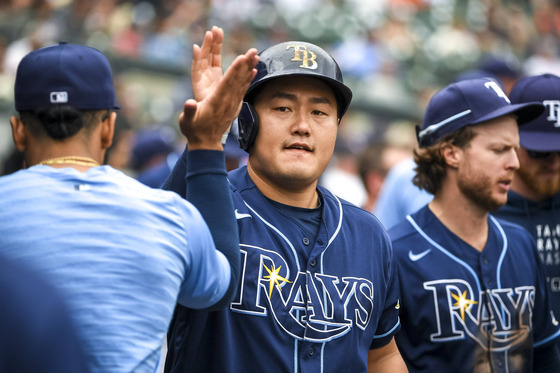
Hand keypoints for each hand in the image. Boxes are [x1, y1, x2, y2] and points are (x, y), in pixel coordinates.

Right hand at [179, 26, 258, 149]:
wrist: (206, 144)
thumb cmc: (194, 130)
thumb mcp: (187, 121)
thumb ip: (189, 111)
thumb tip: (190, 103)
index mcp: (216, 102)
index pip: (227, 82)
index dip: (234, 70)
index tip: (242, 58)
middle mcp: (227, 101)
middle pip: (238, 79)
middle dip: (245, 64)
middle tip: (254, 50)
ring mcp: (232, 103)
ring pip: (243, 82)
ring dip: (249, 68)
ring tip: (256, 55)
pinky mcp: (234, 105)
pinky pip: (243, 89)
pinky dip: (248, 78)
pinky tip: (254, 70)